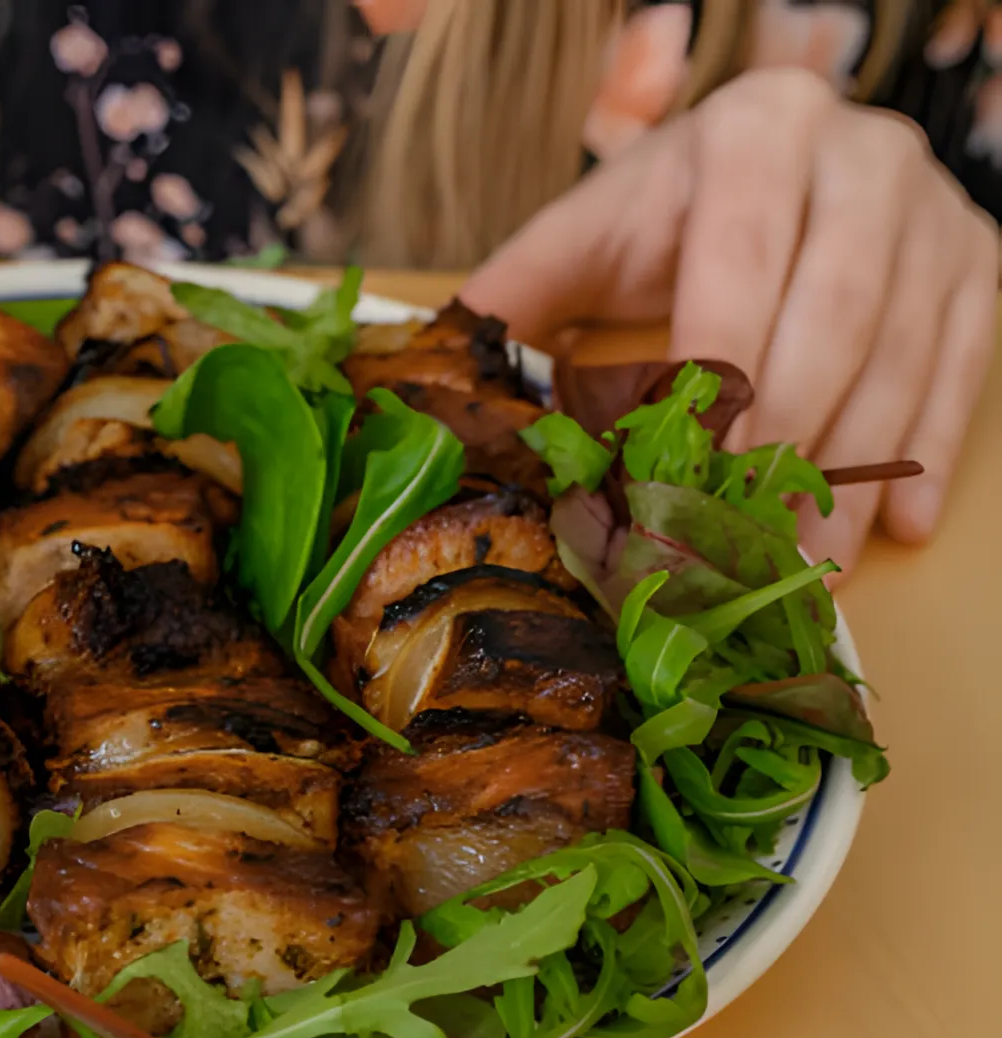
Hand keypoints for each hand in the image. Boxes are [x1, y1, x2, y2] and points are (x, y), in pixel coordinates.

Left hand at [461, 67, 998, 573]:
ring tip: (809, 560)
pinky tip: (898, 524)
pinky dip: (929, 452)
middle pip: (836, 307)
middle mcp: (862, 154)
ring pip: (905, 348)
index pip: (742, 253)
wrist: (774, 157)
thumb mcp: (588, 235)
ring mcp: (932, 210)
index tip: (686, 455)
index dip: (719, 361)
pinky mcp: (976, 262)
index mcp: (755, 131)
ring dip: (857, 467)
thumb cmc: (666, 213)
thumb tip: (436, 377)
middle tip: (744, 525)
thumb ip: (517, 295)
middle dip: (788, 431)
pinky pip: (967, 365)